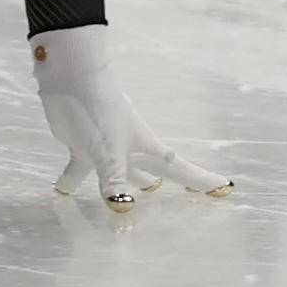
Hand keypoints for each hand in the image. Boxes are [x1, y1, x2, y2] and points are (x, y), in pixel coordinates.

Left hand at [30, 23, 229, 208]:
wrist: (69, 78)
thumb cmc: (98, 111)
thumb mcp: (108, 152)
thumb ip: (114, 182)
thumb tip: (123, 209)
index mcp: (146, 147)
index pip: (180, 169)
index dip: (201, 180)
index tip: (225, 187)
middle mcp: (129, 149)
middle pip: (151, 172)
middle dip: (164, 184)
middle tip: (182, 198)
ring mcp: (106, 147)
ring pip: (117, 174)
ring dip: (120, 188)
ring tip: (123, 207)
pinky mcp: (82, 146)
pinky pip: (79, 170)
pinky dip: (70, 182)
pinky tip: (60, 192)